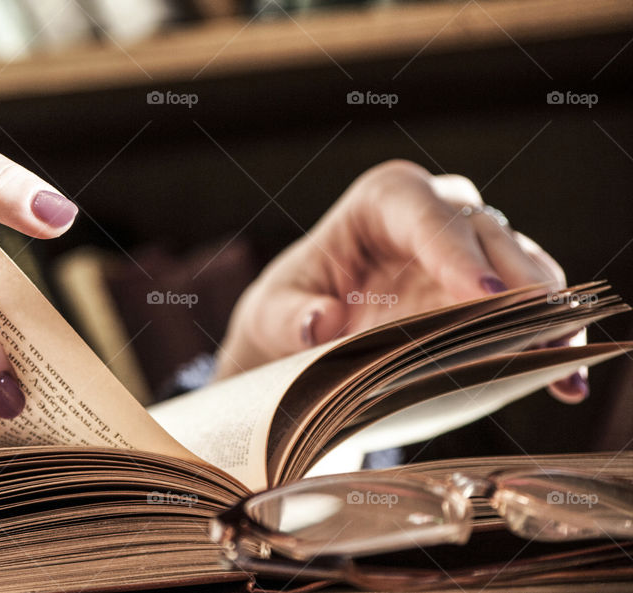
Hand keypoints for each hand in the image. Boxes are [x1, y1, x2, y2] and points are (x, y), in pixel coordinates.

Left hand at [216, 159, 585, 402]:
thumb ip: (289, 318)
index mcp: (382, 201)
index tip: (480, 292)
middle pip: (488, 235)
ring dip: (548, 315)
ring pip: (523, 266)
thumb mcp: (272, 314)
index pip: (426, 215)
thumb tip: (320, 322)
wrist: (308, 328)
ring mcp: (469, 249)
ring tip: (563, 362)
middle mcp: (435, 213)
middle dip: (518, 282)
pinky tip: (565, 379)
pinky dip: (550, 338)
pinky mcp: (488, 288)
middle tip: (541, 329)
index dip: (455, 251)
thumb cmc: (290, 307)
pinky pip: (531, 305)